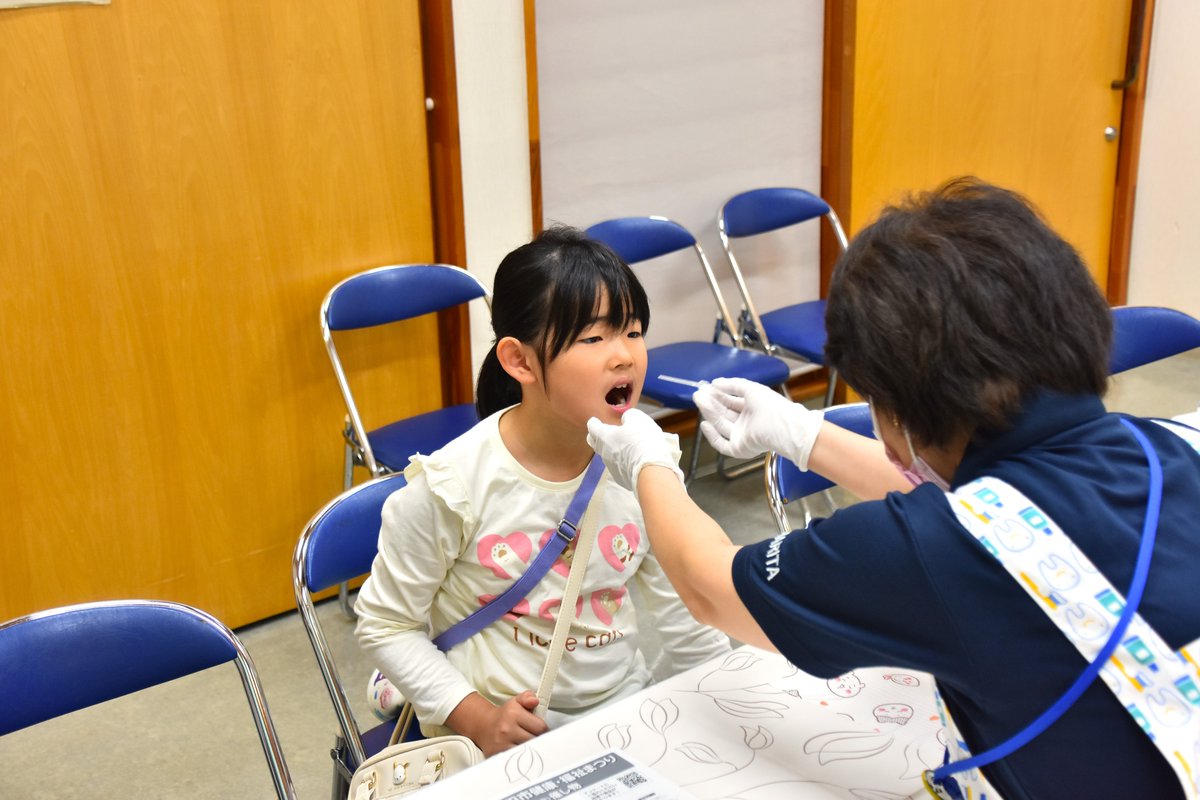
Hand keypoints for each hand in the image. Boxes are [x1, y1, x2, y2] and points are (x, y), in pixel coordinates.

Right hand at [446, 690, 547, 756]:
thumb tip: (535, 701)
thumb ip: (528, 697)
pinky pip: (517, 759)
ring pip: (527, 751)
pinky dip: (520, 757)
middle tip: (534, 738)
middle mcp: (507, 729)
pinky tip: (520, 753)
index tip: (540, 730)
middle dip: (537, 740)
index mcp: (514, 713)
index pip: (540, 727)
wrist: (484, 725)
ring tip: (528, 745)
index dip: (543, 729)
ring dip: (530, 750)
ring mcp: (501, 744)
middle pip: (535, 741)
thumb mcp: (516, 701)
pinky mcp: (497, 755)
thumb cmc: (505, 715)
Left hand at [586, 409, 683, 493]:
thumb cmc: (643, 442)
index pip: (592, 427)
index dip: (595, 422)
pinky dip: (625, 462)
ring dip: (615, 449)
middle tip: (608, 432)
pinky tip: (636, 459)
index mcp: (604, 436)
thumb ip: (629, 416)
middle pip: (595, 443)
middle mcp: (604, 453)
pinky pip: (620, 467)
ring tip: (629, 445)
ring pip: (608, 455)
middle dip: (599, 437)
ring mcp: (611, 467)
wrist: (651, 471)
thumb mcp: (638, 419)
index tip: (596, 420)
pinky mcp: (621, 478)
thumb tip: (626, 420)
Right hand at [693, 378, 823, 468]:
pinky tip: (705, 423)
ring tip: (699, 400)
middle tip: (698, 393)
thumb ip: (732, 385)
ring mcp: (742, 436)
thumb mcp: (751, 388)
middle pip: (724, 413)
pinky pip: (722, 444)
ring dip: (710, 413)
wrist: (781, 427)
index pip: (732, 402)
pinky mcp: (739, 448)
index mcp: (753, 409)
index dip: (719, 394)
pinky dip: (712, 435)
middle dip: (711, 402)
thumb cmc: (771, 406)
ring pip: (721, 425)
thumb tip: (715, 382)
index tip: (706, 388)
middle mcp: (747, 423)